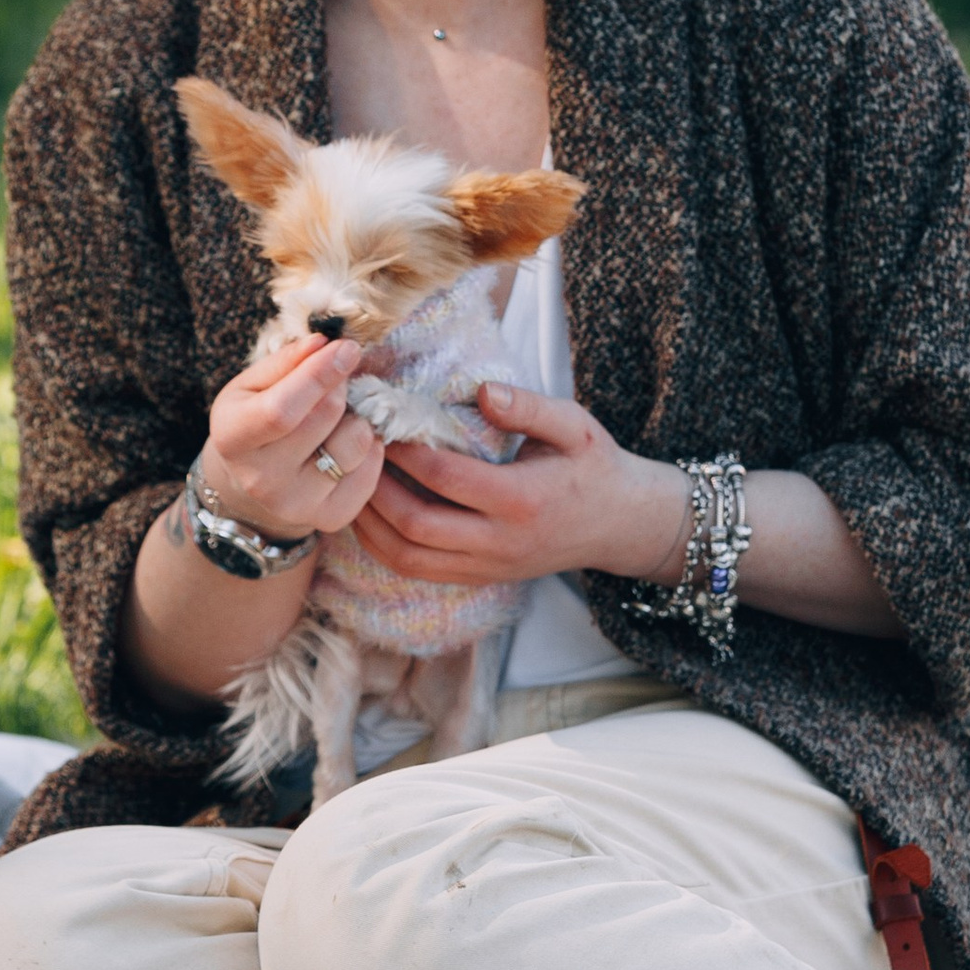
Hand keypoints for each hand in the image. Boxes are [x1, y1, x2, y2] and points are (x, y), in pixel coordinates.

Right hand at [200, 336, 384, 544]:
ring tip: (340, 417)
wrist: (253, 479)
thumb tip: (323, 344)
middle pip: (325, 417)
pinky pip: (372, 469)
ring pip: (355, 442)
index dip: (320, 374)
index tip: (347, 348)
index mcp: (232, 438)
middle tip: (334, 383)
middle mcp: (260, 481)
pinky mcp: (332, 518)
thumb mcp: (253, 384)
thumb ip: (286, 361)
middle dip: (339, 387)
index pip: (282, 409)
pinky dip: (370, 447)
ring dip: (357, 417)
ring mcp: (297, 505)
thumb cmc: (254, 418)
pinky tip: (347, 442)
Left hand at [350, 382, 685, 592]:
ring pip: (407, 556)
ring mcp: (486, 566)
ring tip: (348, 481)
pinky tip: (368, 513)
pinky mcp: (478, 578)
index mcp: (521, 500)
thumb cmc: (594, 468)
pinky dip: (384, 544)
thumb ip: (528, 407)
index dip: (405, 450)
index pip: (445, 476)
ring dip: (369, 522)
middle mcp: (499, 542)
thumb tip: (482, 391)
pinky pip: (417, 569)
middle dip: (374, 486)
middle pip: (415, 524)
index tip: (381, 419)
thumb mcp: (575, 426)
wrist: (621, 526)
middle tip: (353, 450)